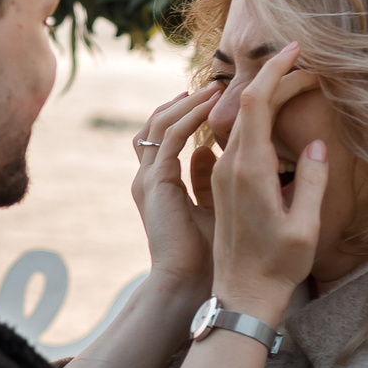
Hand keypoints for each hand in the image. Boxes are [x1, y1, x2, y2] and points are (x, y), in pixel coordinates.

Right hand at [130, 85, 219, 297]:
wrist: (188, 284)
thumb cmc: (208, 255)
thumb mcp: (212, 207)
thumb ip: (207, 180)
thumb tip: (210, 151)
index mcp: (162, 181)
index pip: (170, 133)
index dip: (189, 111)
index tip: (218, 95)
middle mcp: (151, 175)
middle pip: (159, 122)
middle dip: (186, 100)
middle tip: (218, 83)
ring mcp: (149, 177)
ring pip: (160, 123)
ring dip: (189, 102)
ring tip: (217, 87)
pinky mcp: (155, 182)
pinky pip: (170, 137)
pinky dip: (189, 117)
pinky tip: (211, 105)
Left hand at [207, 44, 325, 322]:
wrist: (242, 296)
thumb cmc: (277, 266)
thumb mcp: (304, 226)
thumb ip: (310, 181)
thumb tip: (313, 144)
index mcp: (249, 170)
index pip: (257, 103)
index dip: (276, 70)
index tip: (295, 48)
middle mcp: (230, 167)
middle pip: (249, 106)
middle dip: (278, 79)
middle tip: (311, 68)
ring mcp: (223, 175)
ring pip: (242, 121)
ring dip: (268, 98)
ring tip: (299, 85)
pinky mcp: (223, 185)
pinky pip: (237, 139)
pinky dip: (258, 119)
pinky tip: (276, 117)